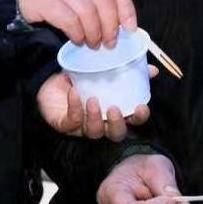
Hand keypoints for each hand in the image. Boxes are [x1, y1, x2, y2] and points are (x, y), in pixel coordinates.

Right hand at [17, 0, 136, 47]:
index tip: (130, 27)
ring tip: (93, 42)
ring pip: (87, 11)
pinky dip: (77, 34)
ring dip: (94, 33)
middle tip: (110, 41)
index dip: (126, 6)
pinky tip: (77, 39)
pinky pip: (69, 20)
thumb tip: (124, 20)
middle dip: (111, 26)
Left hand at [38, 71, 152, 140]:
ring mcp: (82, 126)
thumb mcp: (103, 70)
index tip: (141, 107)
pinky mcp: (64, 124)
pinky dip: (74, 107)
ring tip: (92, 100)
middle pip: (116, 134)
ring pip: (94, 132)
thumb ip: (127, 69)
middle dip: (117, 125)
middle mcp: (101, 122)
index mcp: (113, 111)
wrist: (50, 79)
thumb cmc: (80, 78)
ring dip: (94, 118)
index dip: (139, 118)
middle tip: (114, 109)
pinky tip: (73, 93)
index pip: (132, 121)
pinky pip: (71, 122)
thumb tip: (152, 70)